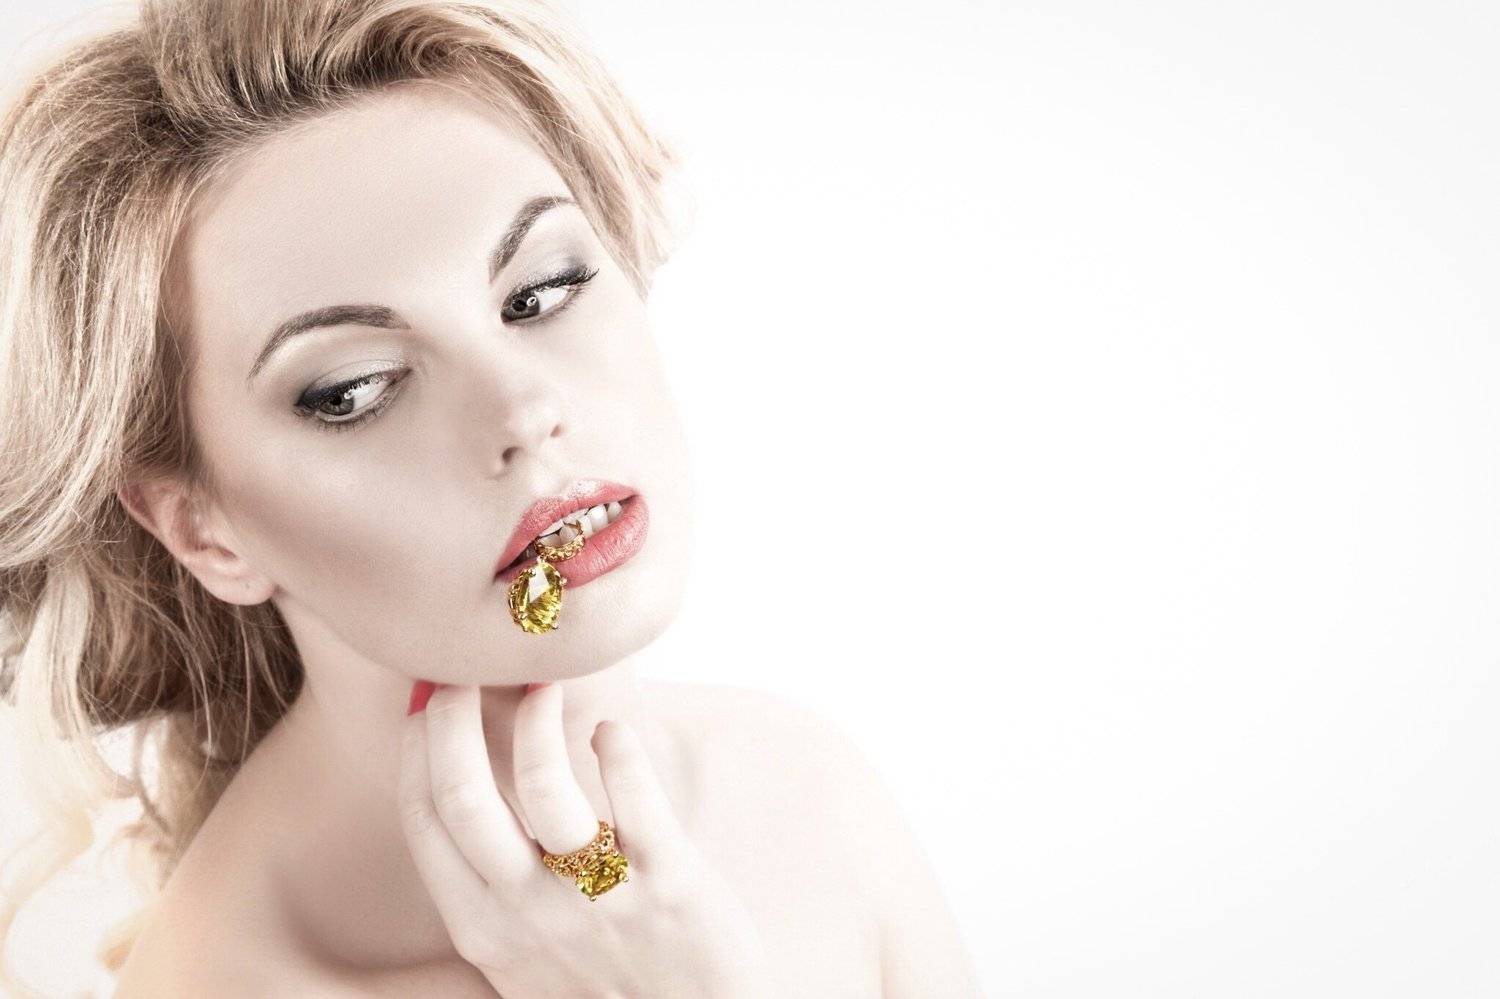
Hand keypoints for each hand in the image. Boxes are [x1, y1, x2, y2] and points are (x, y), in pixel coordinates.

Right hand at [398, 681, 774, 998]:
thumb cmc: (607, 984)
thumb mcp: (523, 952)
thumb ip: (491, 887)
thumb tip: (461, 788)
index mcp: (482, 927)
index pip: (424, 819)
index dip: (415, 746)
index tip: (424, 695)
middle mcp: (528, 914)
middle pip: (461, 794)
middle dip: (451, 717)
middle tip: (465, 673)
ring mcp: (598, 897)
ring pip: (542, 782)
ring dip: (536, 717)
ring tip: (544, 683)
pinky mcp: (668, 880)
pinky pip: (635, 793)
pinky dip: (617, 746)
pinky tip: (610, 732)